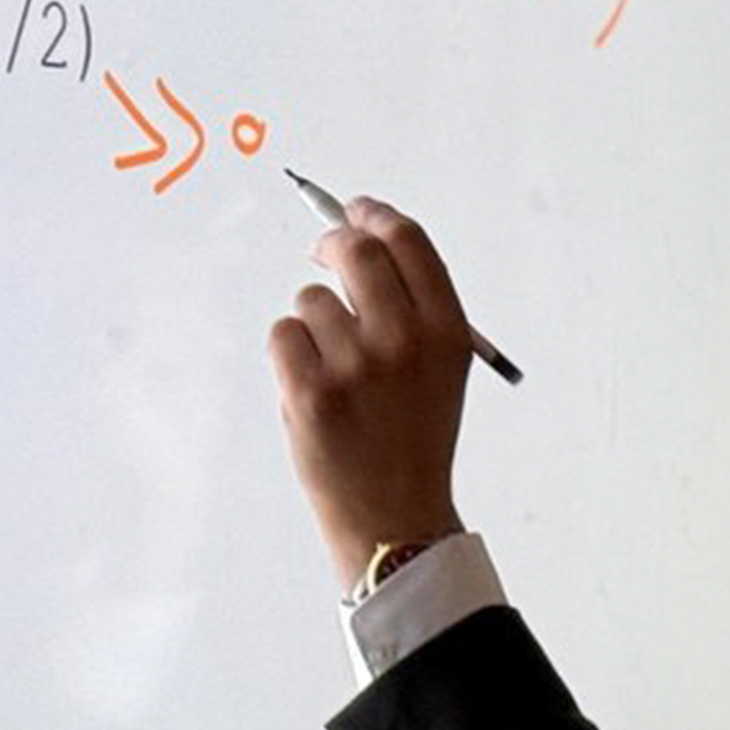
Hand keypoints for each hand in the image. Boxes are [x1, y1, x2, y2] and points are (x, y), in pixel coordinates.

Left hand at [266, 196, 472, 591]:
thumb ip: (413, 306)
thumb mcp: (442, 369)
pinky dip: (290, 355)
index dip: (374, 215)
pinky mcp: (309, 391)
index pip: (407, 241)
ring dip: (313, 324)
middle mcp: (404, 341)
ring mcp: (355, 365)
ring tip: (334, 372)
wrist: (394, 517)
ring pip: (311, 299)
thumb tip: (363, 236)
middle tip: (323, 255)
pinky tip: (312, 389)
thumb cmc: (413, 438)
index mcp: (446, 331)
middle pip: (355, 250)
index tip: (356, 212)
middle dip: (332, 244)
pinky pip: (283, 334)